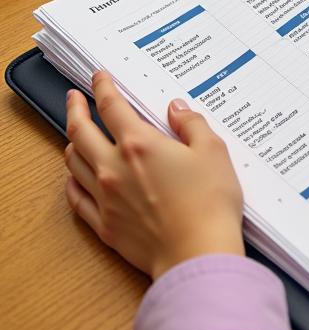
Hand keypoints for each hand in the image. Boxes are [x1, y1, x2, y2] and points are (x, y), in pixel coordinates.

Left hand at [64, 71, 243, 280]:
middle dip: (75, 109)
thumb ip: (192, 124)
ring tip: (77, 134)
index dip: (103, 87)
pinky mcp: (104, 225)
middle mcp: (114, 168)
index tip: (98, 77)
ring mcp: (105, 198)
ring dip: (73, 142)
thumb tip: (177, 109)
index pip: (112, 106)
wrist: (196, 252)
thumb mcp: (213, 151)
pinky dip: (72, 180)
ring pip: (73, 163)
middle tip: (75, 98)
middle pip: (81, 131)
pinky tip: (77, 176)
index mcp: (140, 144)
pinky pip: (76, 198)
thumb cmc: (209, 202)